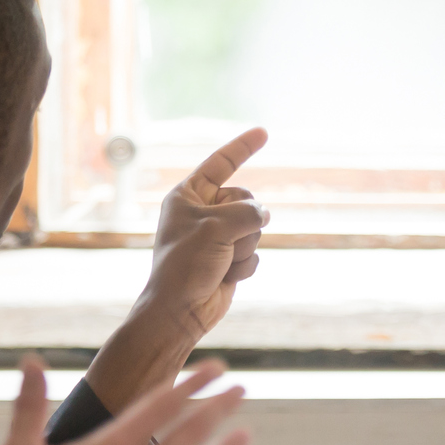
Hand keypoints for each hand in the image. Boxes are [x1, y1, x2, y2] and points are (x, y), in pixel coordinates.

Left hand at [84, 129, 270, 410]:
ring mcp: (217, 237)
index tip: (264, 132)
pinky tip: (224, 277)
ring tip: (219, 262)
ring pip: (255, 229)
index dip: (242, 147)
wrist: (179, 311)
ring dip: (244, 248)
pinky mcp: (228, 258)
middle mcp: (202, 213)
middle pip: (247, 201)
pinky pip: (254, 253)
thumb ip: (248, 211)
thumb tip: (264, 215)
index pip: (220, 164)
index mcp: (187, 197)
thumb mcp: (217, 228)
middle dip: (244, 222)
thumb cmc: (185, 266)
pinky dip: (244, 266)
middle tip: (223, 241)